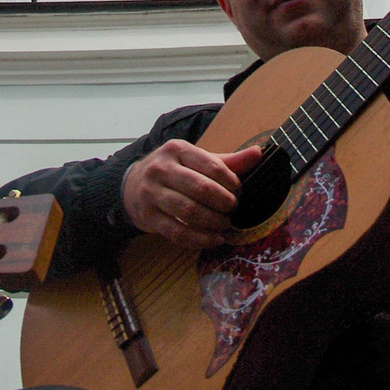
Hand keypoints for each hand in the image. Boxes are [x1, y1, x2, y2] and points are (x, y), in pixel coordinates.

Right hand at [121, 141, 262, 251]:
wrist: (131, 186)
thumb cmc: (172, 172)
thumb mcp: (195, 160)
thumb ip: (227, 160)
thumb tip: (258, 154)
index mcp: (177, 150)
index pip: (211, 165)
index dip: (231, 181)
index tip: (238, 191)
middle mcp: (161, 170)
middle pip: (200, 189)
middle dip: (223, 202)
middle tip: (233, 209)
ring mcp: (152, 194)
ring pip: (189, 212)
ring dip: (213, 222)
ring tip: (225, 225)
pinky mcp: (149, 218)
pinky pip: (178, 233)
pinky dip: (200, 239)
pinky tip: (213, 239)